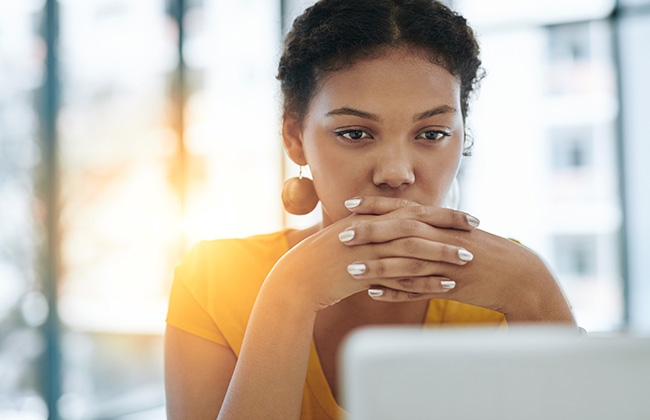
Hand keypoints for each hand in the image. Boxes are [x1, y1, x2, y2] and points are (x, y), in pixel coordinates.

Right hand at [263, 196, 478, 312]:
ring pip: (413, 248)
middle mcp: (371, 229)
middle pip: (417, 223)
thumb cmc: (324, 260)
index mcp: (369, 218)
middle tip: (476, 229)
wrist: (298, 279)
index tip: (466, 215)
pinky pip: (402, 276)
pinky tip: (448, 284)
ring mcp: (368, 251)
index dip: (441, 212)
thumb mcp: (349, 237)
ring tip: (468, 258)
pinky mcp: (365, 273)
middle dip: (449, 226)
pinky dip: (427, 280)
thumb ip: (374, 231)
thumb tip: (397, 229)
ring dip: (443, 252)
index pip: (412, 210)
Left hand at [342, 196, 574, 323]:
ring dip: (376, 266)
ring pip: (406, 263)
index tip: (351, 204)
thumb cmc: (487, 253)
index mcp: (442, 223)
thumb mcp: (459, 234)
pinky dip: (395, 292)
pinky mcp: (451, 286)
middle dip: (370, 232)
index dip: (376, 206)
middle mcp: (442, 239)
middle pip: (401, 231)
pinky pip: (419, 290)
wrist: (520, 277)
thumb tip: (406, 220)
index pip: (404, 209)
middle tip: (342, 234)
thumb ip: (432, 227)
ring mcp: (447, 263)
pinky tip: (373, 294)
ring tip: (349, 270)